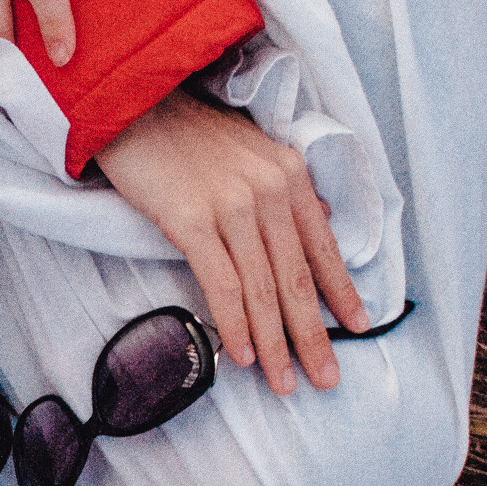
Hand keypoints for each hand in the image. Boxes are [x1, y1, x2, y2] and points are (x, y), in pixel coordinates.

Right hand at [95, 90, 369, 394]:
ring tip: (284, 383)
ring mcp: (232, 205)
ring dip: (275, 344)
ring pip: (262, 289)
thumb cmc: (183, 130)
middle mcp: (269, 189)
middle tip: (326, 378)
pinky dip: (235, 325)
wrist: (129, 102)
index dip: (341, 292)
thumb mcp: (249, 149)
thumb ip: (284, 186)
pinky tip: (243, 354)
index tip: (357, 329)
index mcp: (288, 173)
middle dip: (313, 335)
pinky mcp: (190, 219)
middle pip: (297, 277)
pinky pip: (222, 285)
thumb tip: (322, 215)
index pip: (323, 246)